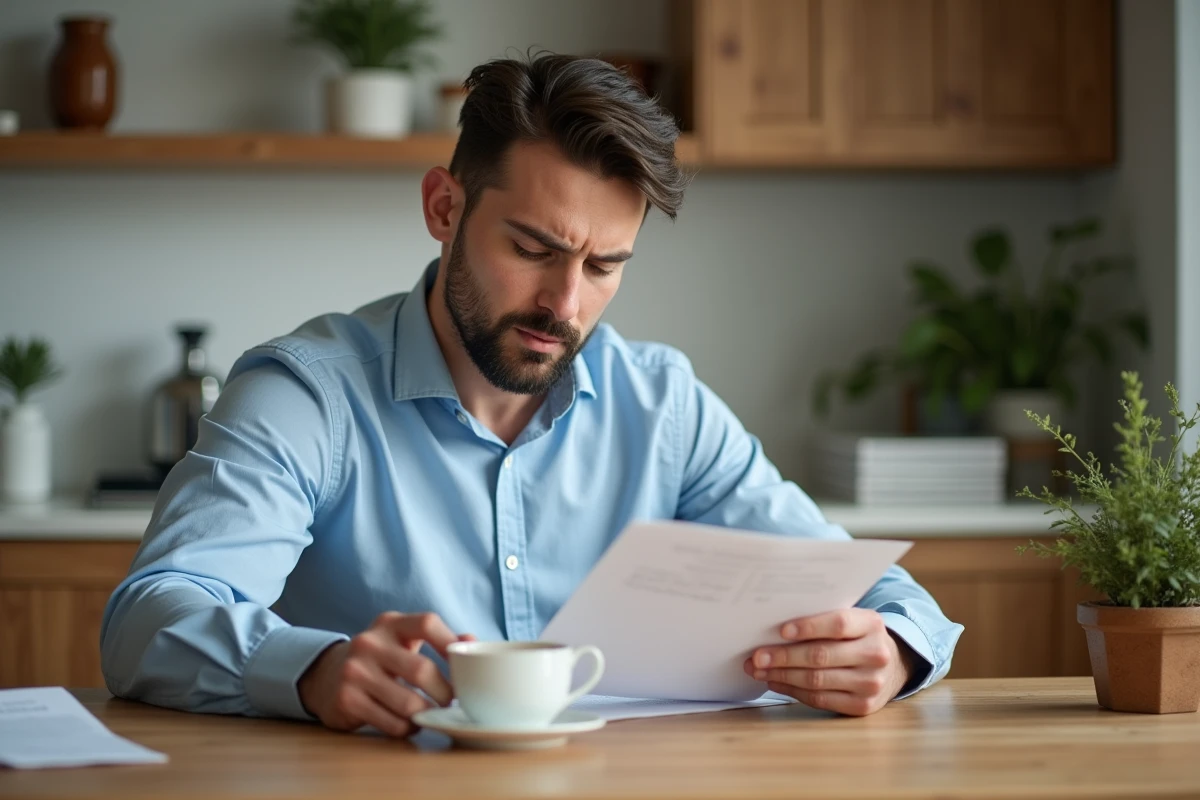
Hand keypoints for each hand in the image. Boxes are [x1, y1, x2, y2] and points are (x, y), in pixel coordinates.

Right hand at [298, 611, 472, 736]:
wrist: (325, 676)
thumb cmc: (380, 659)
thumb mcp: (403, 640)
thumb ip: (438, 639)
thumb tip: (472, 643)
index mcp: (390, 623)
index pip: (427, 623)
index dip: (451, 643)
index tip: (464, 666)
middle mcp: (370, 643)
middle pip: (421, 670)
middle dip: (444, 692)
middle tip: (452, 701)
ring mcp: (355, 671)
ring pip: (408, 703)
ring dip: (427, 715)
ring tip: (431, 714)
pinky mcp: (347, 700)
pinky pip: (392, 723)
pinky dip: (408, 728)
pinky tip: (408, 724)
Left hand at [743, 609, 914, 716]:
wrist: (892, 666)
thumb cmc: (858, 637)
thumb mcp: (852, 621)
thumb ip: (823, 619)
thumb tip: (773, 627)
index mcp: (872, 624)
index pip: (838, 624)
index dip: (808, 627)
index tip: (780, 630)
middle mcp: (876, 654)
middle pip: (821, 656)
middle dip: (783, 657)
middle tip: (756, 657)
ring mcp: (871, 683)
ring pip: (817, 681)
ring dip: (782, 676)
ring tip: (758, 670)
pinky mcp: (863, 706)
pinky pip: (820, 700)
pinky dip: (793, 691)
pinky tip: (776, 682)